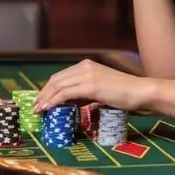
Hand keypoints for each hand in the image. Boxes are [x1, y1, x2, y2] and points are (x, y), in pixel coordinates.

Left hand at [33, 59, 152, 112]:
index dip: (48, 88)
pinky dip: (53, 101)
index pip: (61, 75)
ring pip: (58, 86)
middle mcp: (85, 67)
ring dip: (45, 98)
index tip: (41, 99)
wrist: (139, 91)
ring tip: (38, 110)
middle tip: (35, 106)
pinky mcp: (90, 86)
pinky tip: (47, 108)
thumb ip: (86, 90)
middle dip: (43, 93)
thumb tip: (71, 101)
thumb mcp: (101, 88)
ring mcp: (87, 75)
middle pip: (56, 79)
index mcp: (87, 65)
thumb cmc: (124, 92)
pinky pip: (65, 93)